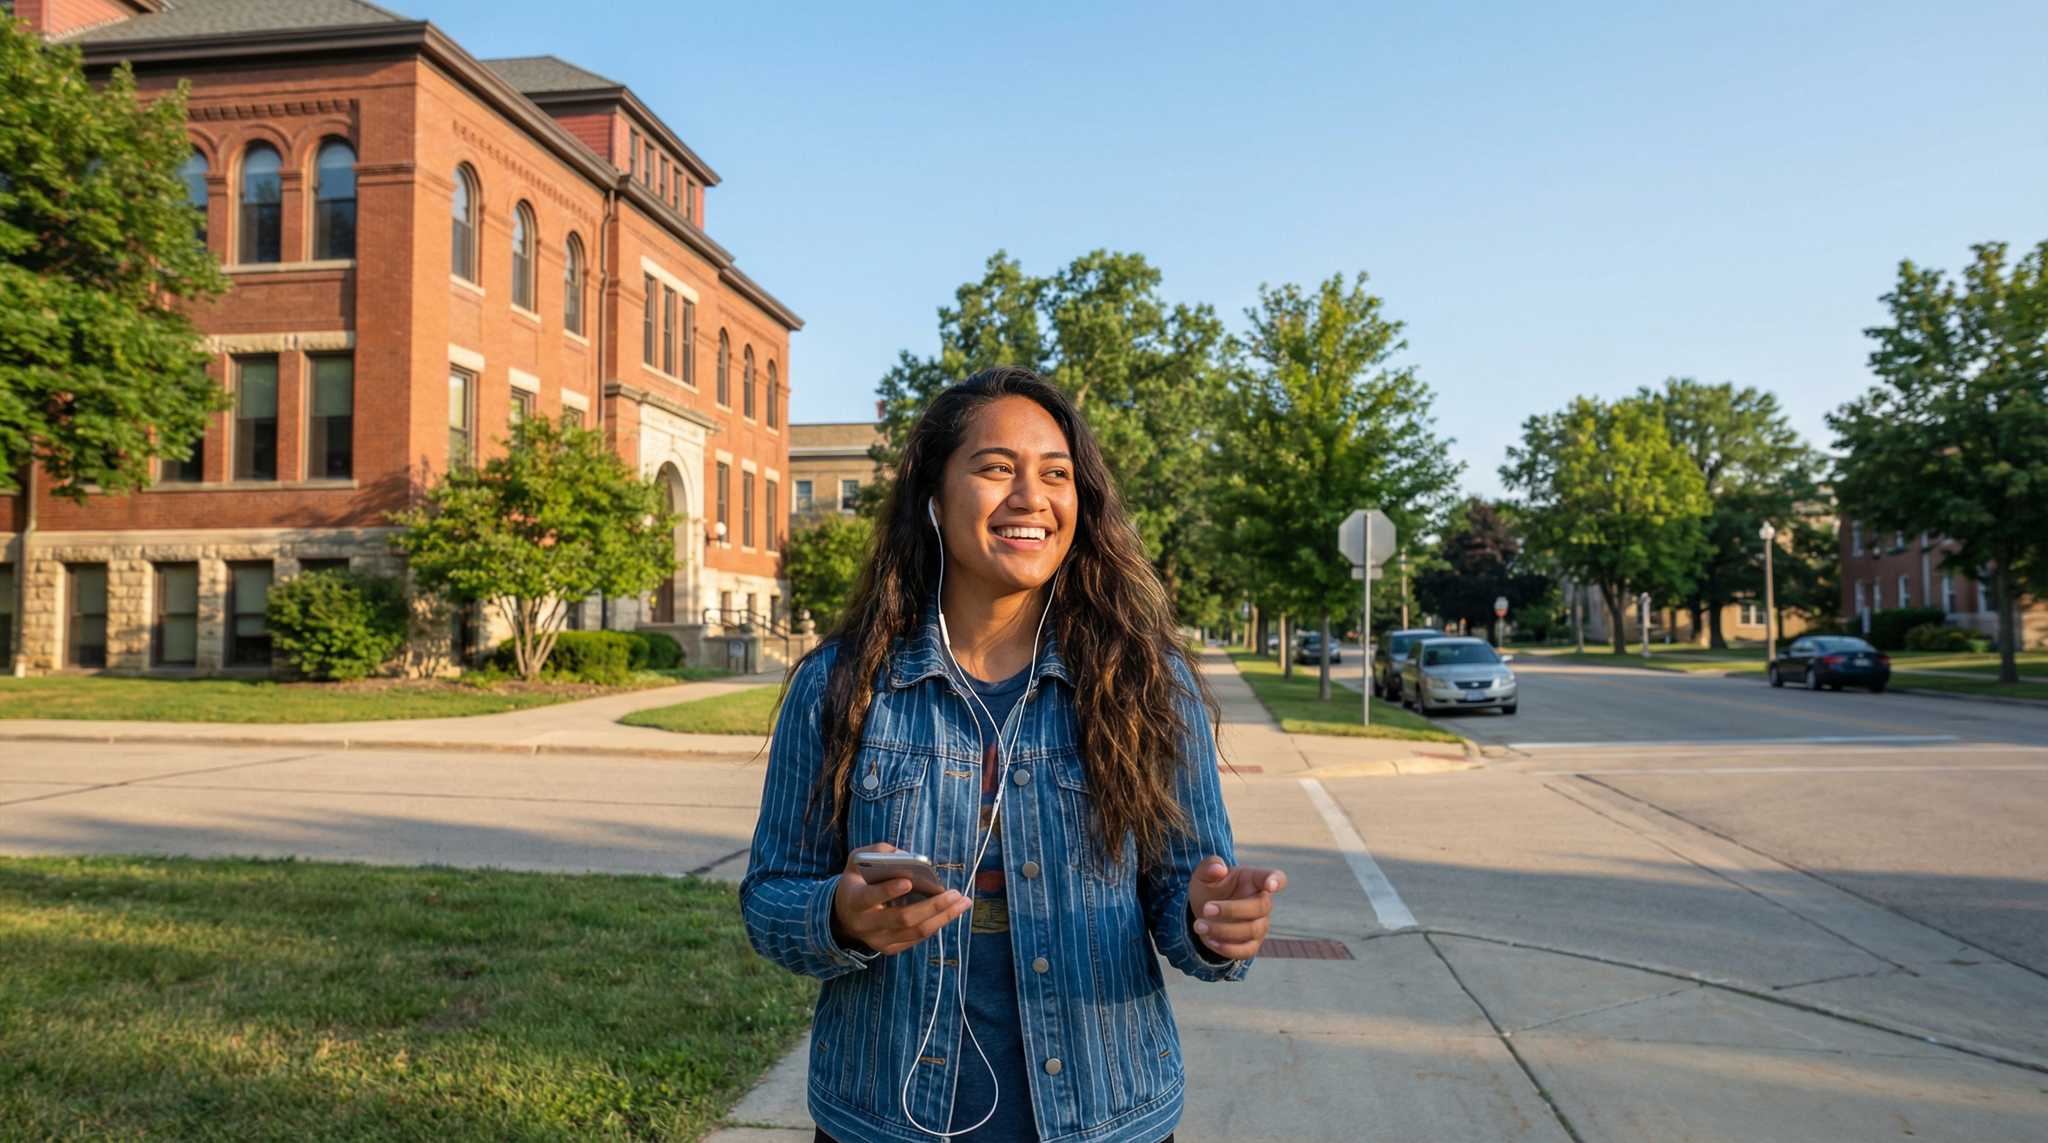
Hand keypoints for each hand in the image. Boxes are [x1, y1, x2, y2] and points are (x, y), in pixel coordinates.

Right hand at [831, 842, 972, 956]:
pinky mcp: (889, 948)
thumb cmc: (857, 882)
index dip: (889, 891)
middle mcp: (865, 924)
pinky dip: (935, 924)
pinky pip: (917, 939)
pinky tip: (949, 912)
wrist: (844, 916)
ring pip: (916, 932)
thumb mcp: (858, 861)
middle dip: (932, 906)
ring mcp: (878, 940)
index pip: (870, 897)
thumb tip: (907, 855)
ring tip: (962, 902)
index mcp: (854, 900)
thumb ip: (878, 853)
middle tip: (955, 893)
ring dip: (943, 917)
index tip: (909, 881)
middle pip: (903, 918)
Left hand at [1186, 855, 1286, 959]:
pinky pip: (1247, 951)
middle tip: (1206, 908)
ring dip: (1223, 930)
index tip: (1270, 885)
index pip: (1275, 877)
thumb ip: (1209, 866)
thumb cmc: (1210, 887)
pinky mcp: (1252, 944)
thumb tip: (1219, 869)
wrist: (1204, 912)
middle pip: (1260, 907)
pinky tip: (1208, 939)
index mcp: (1254, 880)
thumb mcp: (1203, 874)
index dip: (1276, 881)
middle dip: (1232, 909)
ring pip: (1252, 930)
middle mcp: (1262, 902)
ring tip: (1198, 925)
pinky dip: (1227, 948)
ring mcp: (1260, 924)